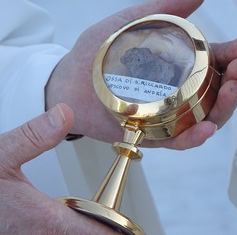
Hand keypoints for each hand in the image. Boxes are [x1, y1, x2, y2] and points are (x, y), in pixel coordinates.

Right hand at [0, 103, 120, 234]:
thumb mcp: (0, 153)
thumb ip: (34, 136)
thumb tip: (65, 114)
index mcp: (34, 216)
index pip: (82, 230)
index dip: (106, 231)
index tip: (125, 231)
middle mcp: (30, 232)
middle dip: (96, 233)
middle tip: (116, 227)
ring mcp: (21, 234)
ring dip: (80, 231)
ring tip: (98, 223)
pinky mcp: (16, 230)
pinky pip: (46, 234)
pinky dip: (62, 229)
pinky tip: (65, 219)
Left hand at [45, 0, 236, 148]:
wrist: (69, 84)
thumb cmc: (94, 55)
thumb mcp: (127, 24)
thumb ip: (160, 10)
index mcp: (173, 68)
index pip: (211, 65)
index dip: (231, 58)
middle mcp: (173, 94)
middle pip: (212, 95)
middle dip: (232, 86)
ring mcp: (162, 116)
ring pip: (201, 120)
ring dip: (221, 111)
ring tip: (229, 91)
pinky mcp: (148, 134)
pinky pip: (175, 140)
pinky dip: (193, 137)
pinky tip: (205, 129)